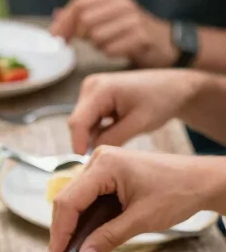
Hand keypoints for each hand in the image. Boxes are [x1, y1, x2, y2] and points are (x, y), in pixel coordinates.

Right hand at [47, 145, 225, 251]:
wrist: (202, 181)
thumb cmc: (179, 191)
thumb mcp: (141, 219)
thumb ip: (108, 238)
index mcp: (104, 165)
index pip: (69, 202)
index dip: (59, 232)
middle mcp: (99, 161)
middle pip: (68, 202)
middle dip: (65, 234)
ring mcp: (103, 167)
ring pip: (77, 203)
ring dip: (76, 231)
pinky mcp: (109, 176)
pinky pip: (89, 201)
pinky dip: (88, 223)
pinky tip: (89, 242)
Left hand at [50, 0, 178, 67]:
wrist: (167, 44)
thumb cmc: (132, 33)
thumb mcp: (108, 19)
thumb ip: (83, 16)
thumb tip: (56, 15)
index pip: (78, 4)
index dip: (63, 22)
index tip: (55, 38)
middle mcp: (123, 4)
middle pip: (84, 20)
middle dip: (81, 36)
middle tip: (89, 42)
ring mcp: (133, 19)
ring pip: (96, 37)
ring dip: (97, 46)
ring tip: (110, 44)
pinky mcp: (141, 37)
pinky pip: (110, 49)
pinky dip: (110, 53)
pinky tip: (120, 50)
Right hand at [67, 69, 205, 153]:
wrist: (173, 87)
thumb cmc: (160, 101)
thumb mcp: (138, 123)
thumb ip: (112, 139)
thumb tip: (91, 154)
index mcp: (101, 89)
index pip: (78, 122)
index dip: (78, 144)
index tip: (84, 164)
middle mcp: (91, 86)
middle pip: (78, 123)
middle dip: (88, 141)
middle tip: (108, 155)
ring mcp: (91, 90)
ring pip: (83, 124)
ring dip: (95, 136)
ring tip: (119, 139)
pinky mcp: (95, 97)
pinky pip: (89, 121)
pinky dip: (99, 130)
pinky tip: (118, 132)